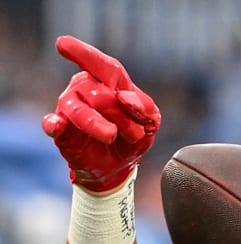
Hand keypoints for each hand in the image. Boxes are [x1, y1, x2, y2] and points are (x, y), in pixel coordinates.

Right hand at [42, 35, 160, 191]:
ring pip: (76, 108)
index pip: (102, 66)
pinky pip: (52, 123)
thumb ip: (144, 108)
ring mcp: (70, 109)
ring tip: (110, 135)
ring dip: (95, 122)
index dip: (84, 54)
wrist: (119, 165)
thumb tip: (125, 97)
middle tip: (135, 133)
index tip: (62, 43)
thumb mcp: (150, 123)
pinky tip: (57, 126)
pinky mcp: (61, 130)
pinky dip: (54, 124)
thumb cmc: (133, 136)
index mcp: (110, 82)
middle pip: (97, 92)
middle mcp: (85, 90)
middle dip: (119, 113)